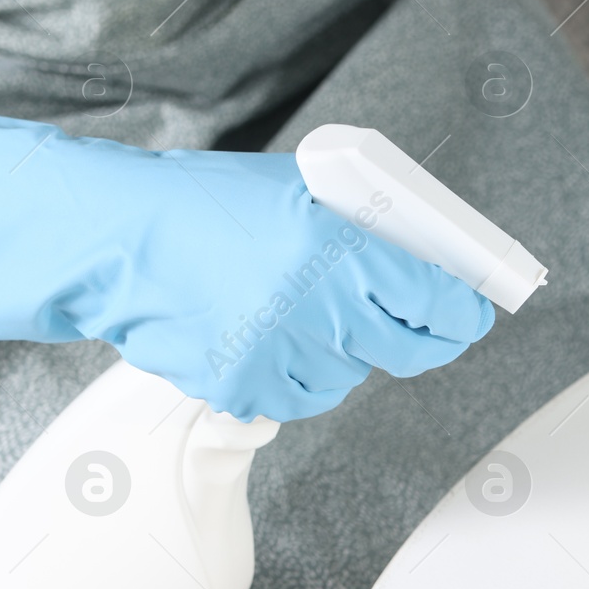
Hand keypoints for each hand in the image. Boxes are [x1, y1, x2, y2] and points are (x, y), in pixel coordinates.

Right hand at [0, 108, 492, 420]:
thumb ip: (366, 230)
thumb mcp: (305, 193)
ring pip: (356, 374)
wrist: (116, 241)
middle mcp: (322, 308)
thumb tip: (426, 263)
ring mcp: (284, 356)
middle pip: (415, 351)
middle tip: (435, 328)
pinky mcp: (247, 391)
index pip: (440, 301)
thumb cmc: (211, 205)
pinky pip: (305, 396)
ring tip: (309, 310)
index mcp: (344, 248)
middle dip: (433, 339)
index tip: (472, 313)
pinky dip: (302, 375)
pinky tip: (273, 336)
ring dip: (352, 351)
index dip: (466, 312)